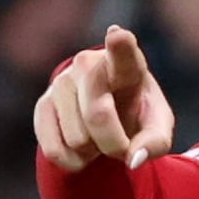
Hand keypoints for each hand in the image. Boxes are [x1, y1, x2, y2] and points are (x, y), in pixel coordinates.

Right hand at [34, 25, 174, 169]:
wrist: (108, 113)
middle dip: (114, 144)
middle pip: (97, 115)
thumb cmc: (137, 114)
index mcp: (126, 63)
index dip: (119, 44)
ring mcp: (61, 83)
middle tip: (122, 146)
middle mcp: (88, 64)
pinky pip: (54, 151)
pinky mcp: (42, 105)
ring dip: (93, 151)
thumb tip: (133, 160)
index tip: (117, 35)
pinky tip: (81, 147)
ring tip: (99, 137)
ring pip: (77, 139)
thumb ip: (154, 143)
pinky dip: (73, 162)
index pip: (122, 50)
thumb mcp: (157, 127)